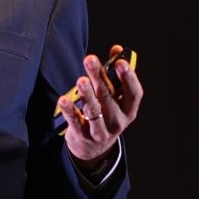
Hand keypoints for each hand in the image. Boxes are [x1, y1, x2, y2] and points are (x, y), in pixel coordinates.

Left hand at [58, 44, 142, 166]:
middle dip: (99, 77)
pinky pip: (76, 122)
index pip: (134, 94)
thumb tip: (117, 49)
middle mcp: (118, 122)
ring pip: (94, 111)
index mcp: (129, 111)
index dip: (129, 78)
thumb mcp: (115, 98)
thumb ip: (114, 73)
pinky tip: (64, 99)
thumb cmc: (106, 114)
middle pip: (109, 97)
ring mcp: (101, 132)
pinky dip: (70, 111)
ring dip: (87, 94)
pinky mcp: (83, 136)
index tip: (120, 62)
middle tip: (90, 59)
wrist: (94, 149)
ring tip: (81, 80)